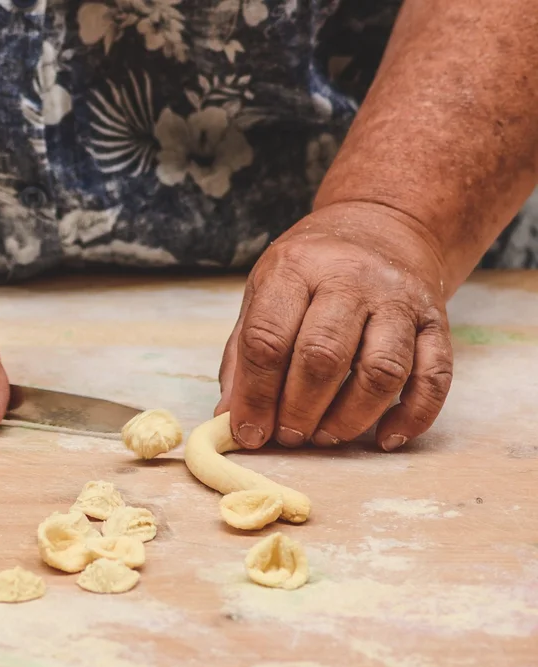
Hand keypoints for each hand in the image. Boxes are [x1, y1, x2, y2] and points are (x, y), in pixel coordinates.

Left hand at [216, 201, 453, 450]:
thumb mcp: (263, 293)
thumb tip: (231, 420)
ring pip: (382, 370)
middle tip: (289, 436)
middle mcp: (351, 278)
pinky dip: (413, 416)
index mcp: (295, 269)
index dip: (256, 396)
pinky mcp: (437, 321)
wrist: (383, 226)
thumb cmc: (311, 272)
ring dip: (351, 417)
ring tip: (325, 436)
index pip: (268, 339)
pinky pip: (434, 376)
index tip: (249, 432)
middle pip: (323, 357)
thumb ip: (243, 355)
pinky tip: (386, 438)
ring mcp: (399, 299)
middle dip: (300, 410)